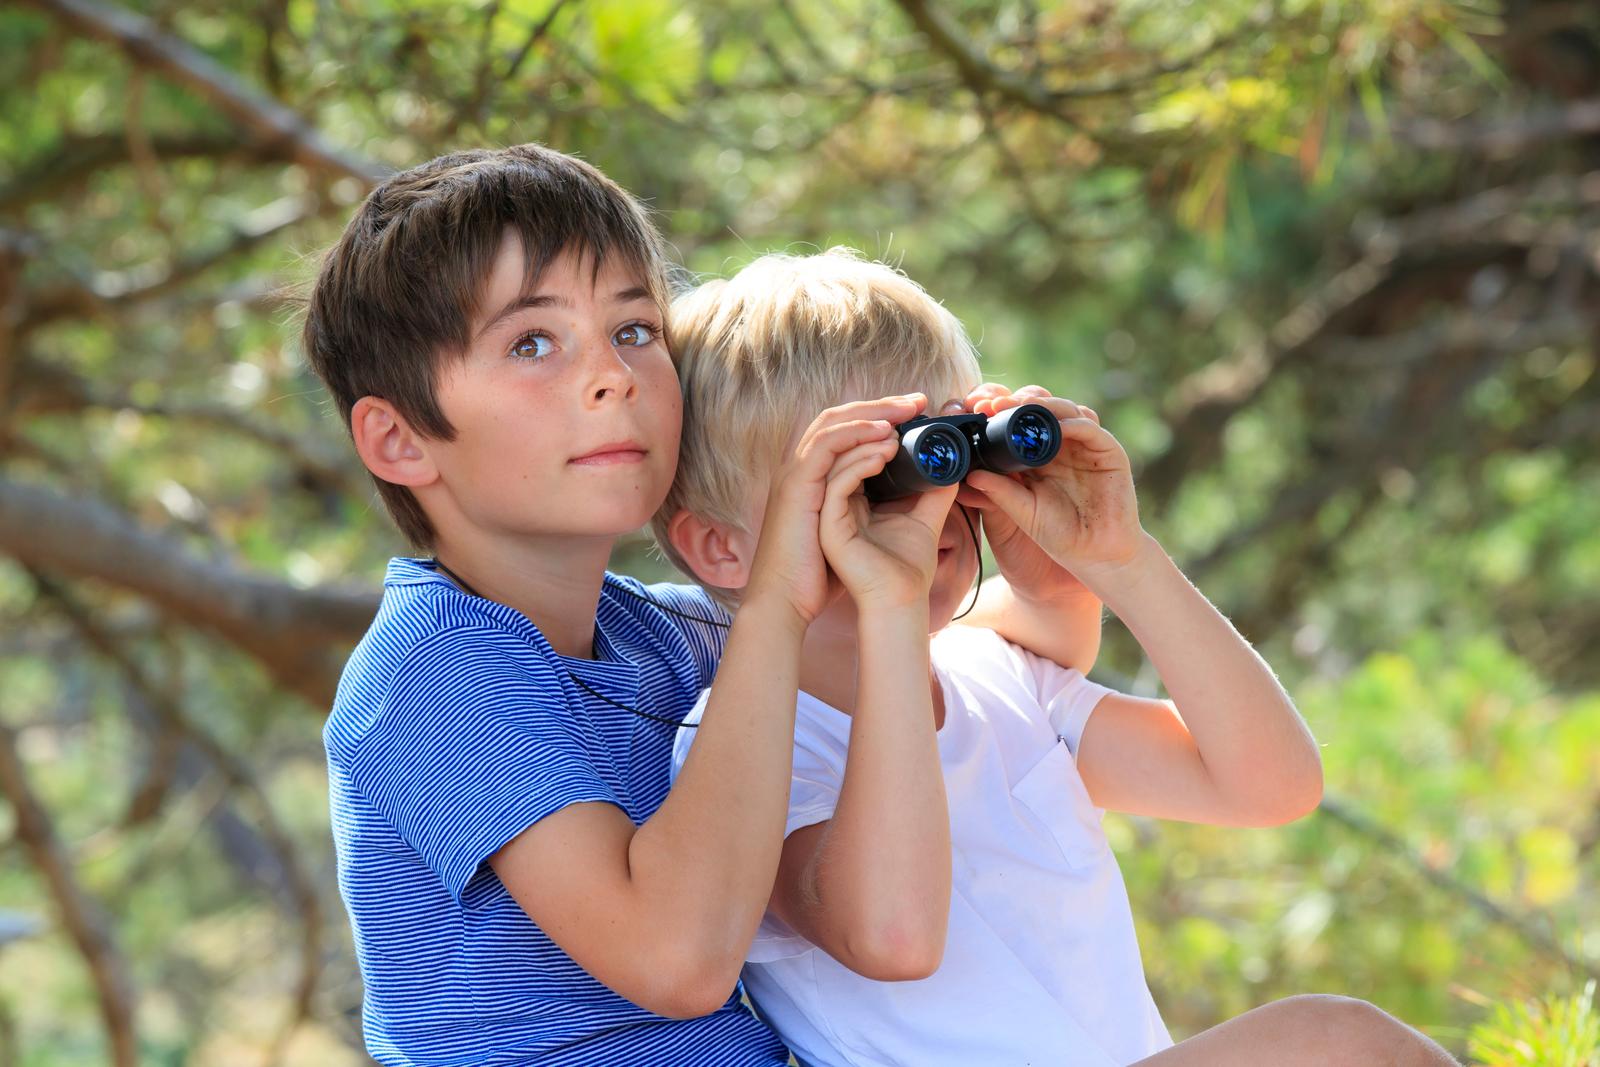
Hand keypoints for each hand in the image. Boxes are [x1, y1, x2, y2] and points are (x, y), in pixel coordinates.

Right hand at [745, 393, 927, 623]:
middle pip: (840, 417)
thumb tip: (929, 489)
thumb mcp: (859, 532)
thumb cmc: (821, 574)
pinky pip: (826, 452)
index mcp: (816, 477)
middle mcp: (803, 470)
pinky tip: (885, 441)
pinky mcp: (796, 490)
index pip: (846, 429)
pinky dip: (855, 440)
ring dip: (870, 415)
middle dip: (880, 405)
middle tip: (917, 401)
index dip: (879, 414)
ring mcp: (796, 477)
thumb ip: (887, 507)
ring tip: (906, 414)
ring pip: (831, 426)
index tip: (916, 411)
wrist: (788, 602)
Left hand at [955, 383, 1143, 586]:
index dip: (998, 411)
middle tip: (993, 403)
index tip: (976, 409)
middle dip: (1016, 401)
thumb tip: (970, 476)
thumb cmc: (1060, 535)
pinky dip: (1073, 423)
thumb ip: (999, 493)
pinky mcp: (1108, 452)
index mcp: (1037, 454)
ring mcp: (1084, 445)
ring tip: (1020, 406)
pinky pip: (1090, 429)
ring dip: (1043, 404)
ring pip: (1064, 410)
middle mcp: (1061, 444)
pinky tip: (1056, 426)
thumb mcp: (1023, 513)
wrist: (1097, 556)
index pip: (1018, 421)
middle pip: (1040, 408)